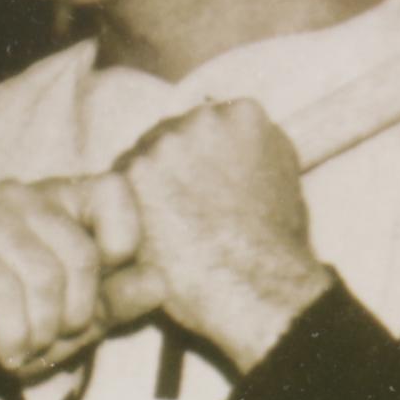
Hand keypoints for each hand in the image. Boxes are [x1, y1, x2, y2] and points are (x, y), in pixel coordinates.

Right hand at [0, 174, 150, 399]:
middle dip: (76, 314)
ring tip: (25, 347)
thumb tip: (157, 282)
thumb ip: (116, 301)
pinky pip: (2, 292)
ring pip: (44, 274)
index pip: (114, 192)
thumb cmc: (9, 330)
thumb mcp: (76, 323)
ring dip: (41, 331)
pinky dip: (12, 336)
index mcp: (57, 201)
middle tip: (54, 338)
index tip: (99, 293)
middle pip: (82, 250)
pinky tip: (4, 351)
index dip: (121, 248)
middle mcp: (19, 194)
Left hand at [112, 98, 333, 370]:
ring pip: (140, 158)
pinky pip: (115, 187)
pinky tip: (148, 235)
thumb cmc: (276, 242)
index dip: (201, 157)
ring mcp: (162, 144)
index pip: (207, 123)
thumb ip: (254, 147)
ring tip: (167, 227)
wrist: (254, 284)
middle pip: (169, 135)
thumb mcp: (284, 177)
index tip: (203, 184)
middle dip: (171, 167)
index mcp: (243, 114)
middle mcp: (200, 119)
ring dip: (145, 187)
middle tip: (181, 208)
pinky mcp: (131, 175)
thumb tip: (231, 141)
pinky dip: (125, 210)